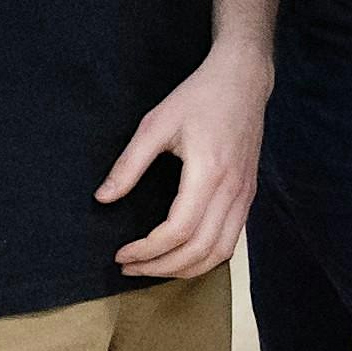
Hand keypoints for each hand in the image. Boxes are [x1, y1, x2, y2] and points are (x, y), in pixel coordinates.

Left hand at [93, 43, 267, 279]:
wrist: (243, 81)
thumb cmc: (198, 97)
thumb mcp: (155, 124)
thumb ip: (129, 164)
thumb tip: (104, 198)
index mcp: (209, 172)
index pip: (178, 230)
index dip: (147, 250)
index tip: (121, 254)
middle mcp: (232, 190)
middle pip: (199, 251)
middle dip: (161, 268)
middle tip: (130, 268)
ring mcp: (244, 196)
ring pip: (220, 253)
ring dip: (185, 269)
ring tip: (154, 268)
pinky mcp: (248, 196)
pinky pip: (231, 241)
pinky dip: (206, 258)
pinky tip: (182, 256)